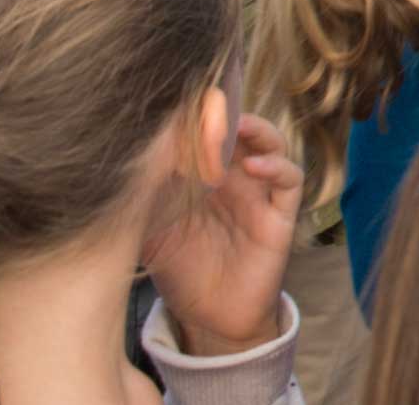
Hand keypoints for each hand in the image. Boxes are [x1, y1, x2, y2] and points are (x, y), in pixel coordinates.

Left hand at [143, 105, 302, 357]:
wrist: (207, 318)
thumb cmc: (180, 268)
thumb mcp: (151, 226)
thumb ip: (146, 193)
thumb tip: (128, 156)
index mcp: (204, 173)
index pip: (207, 129)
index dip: (197, 112)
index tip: (177, 101)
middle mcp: (235, 176)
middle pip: (240, 128)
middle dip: (226, 113)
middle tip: (207, 106)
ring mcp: (260, 192)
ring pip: (271, 143)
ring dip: (258, 130)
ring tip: (238, 126)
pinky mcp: (279, 215)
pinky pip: (290, 180)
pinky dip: (277, 166)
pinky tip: (254, 167)